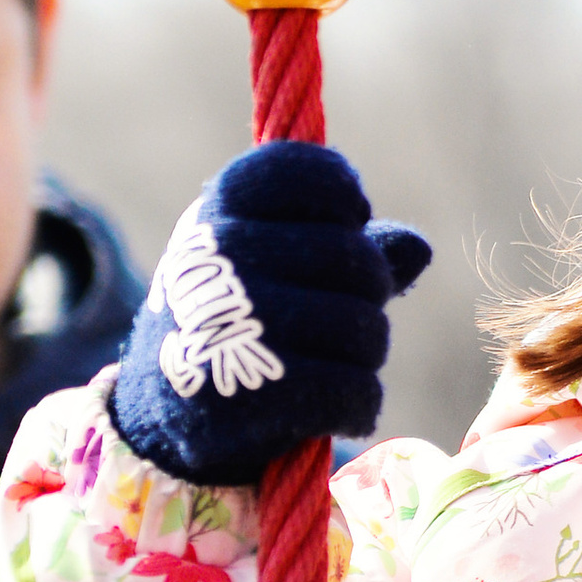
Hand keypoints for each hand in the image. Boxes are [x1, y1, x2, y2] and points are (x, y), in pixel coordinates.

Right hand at [111, 144, 431, 487]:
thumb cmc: (232, 315)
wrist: (164, 409)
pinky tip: (345, 407)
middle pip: (357, 259)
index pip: (309, 173)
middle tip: (345, 317)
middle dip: (370, 294)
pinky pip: (354, 390)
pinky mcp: (248, 396)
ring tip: (338, 364)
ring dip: (366, 354)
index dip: (346, 200)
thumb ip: (343, 243)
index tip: (347, 227)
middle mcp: (219, 254)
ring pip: (364, 328)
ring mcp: (229, 324)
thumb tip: (417, 247)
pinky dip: (362, 404)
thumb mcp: (267, 257)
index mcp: (220, 206)